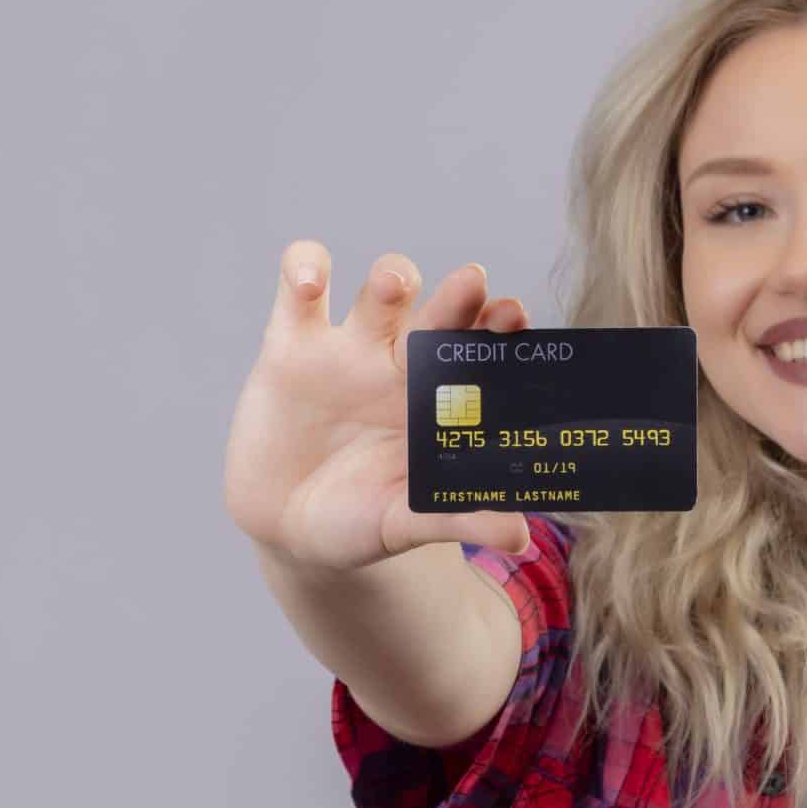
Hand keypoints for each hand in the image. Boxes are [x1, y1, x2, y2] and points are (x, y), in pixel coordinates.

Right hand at [222, 242, 533, 571]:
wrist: (288, 530)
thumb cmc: (360, 523)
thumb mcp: (406, 524)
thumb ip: (460, 520)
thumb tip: (518, 539)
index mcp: (441, 402)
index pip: (481, 354)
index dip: (498, 331)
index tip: (515, 319)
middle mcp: (403, 365)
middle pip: (440, 314)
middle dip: (457, 295)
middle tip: (473, 284)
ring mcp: (349, 350)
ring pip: (380, 293)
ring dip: (391, 277)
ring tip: (393, 287)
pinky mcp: (290, 347)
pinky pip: (298, 291)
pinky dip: (303, 268)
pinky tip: (310, 280)